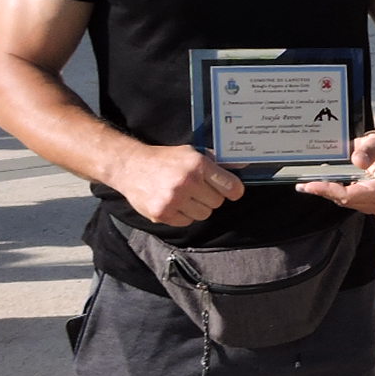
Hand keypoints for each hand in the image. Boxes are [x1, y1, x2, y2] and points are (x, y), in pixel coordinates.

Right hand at [110, 143, 244, 226]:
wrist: (131, 166)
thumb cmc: (166, 160)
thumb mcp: (191, 153)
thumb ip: (216, 162)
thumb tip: (243, 166)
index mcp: (198, 165)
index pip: (231, 187)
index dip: (233, 191)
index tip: (232, 192)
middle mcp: (187, 182)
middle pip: (217, 202)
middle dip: (210, 197)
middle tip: (196, 189)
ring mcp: (174, 199)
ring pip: (203, 215)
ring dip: (197, 208)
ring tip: (183, 195)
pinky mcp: (162, 213)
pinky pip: (186, 222)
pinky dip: (182, 215)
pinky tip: (173, 202)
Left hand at [299, 128, 374, 213]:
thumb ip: (369, 150)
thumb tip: (358, 161)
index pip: (351, 196)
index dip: (329, 190)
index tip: (311, 184)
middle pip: (344, 200)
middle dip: (324, 191)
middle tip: (303, 182)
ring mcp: (372, 205)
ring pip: (341, 201)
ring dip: (326, 191)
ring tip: (309, 181)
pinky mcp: (365, 203)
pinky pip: (344, 199)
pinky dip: (332, 190)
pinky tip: (321, 182)